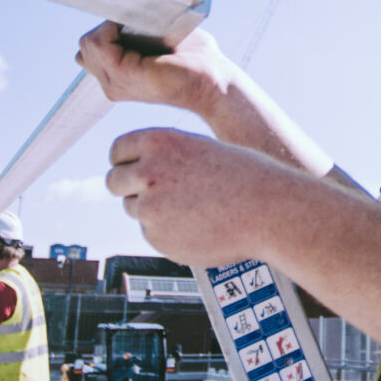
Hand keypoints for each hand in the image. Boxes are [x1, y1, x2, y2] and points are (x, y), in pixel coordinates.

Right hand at [77, 23, 238, 117]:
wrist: (213, 79)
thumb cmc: (195, 58)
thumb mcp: (159, 40)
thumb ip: (134, 31)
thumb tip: (120, 3)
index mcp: (117, 78)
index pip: (88, 50)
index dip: (104, 32)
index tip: (128, 23)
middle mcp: (111, 84)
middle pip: (85, 45)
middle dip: (106, 28)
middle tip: (137, 26)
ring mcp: (114, 83)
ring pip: (89, 43)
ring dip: (111, 27)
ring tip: (139, 28)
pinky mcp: (122, 75)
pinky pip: (99, 43)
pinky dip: (112, 28)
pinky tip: (134, 27)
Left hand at [106, 127, 304, 269]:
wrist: (267, 210)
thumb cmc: (243, 177)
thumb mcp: (200, 149)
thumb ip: (166, 158)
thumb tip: (137, 174)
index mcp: (159, 142)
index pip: (118, 151)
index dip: (125, 162)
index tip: (131, 170)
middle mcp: (147, 172)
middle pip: (114, 181)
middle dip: (127, 188)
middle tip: (150, 194)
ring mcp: (149, 208)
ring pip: (134, 209)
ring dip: (152, 211)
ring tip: (191, 210)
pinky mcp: (157, 238)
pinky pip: (152, 233)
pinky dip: (168, 232)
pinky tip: (198, 227)